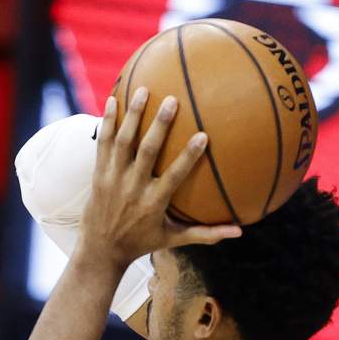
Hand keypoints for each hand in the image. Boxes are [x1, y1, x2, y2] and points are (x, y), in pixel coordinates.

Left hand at [77, 87, 241, 269]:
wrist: (101, 250)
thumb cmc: (142, 242)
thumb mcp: (174, 240)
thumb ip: (206, 234)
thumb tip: (239, 232)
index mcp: (154, 202)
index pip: (174, 175)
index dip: (188, 156)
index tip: (203, 135)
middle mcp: (132, 187)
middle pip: (146, 151)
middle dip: (159, 125)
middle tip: (172, 100)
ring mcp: (113, 178)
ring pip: (123, 142)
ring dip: (132, 115)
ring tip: (143, 90)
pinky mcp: (99, 173)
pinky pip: (102, 143)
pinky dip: (107, 121)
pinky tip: (113, 99)